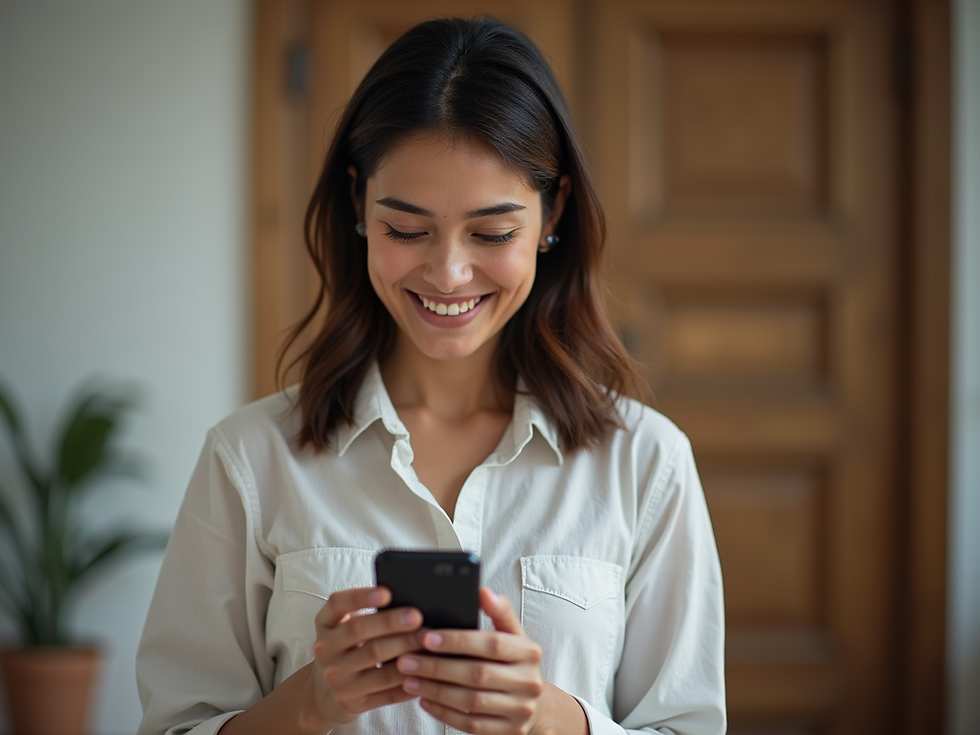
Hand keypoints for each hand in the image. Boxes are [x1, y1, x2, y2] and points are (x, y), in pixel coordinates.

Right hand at [306, 585, 424, 729]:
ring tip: (427, 641)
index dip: (361, 596)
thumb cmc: (347, 649)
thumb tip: (408, 600)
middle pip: (359, 631)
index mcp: (325, 624)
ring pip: (375, 661)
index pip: (337, 603)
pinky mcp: (350, 701)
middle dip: (391, 623)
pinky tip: (425, 671)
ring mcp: (336, 678)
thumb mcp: (345, 628)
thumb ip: (367, 613)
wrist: (324, 694)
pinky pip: (385, 691)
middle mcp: (325, 649)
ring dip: (404, 649)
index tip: (387, 592)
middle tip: (417, 617)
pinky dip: (408, 680)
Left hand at [395, 587, 563, 734]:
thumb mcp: (512, 635)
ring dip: (435, 690)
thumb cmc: (513, 661)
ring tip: (409, 679)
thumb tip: (483, 590)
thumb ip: (499, 612)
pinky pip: (470, 724)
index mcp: (530, 652)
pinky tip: (424, 701)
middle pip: (478, 674)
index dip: (458, 640)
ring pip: (471, 701)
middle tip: (406, 659)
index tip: (426, 636)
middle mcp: (529, 682)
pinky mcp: (508, 732)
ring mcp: (520, 710)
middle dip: (438, 666)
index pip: (492, 644)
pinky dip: (444, 713)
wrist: (535, 704)